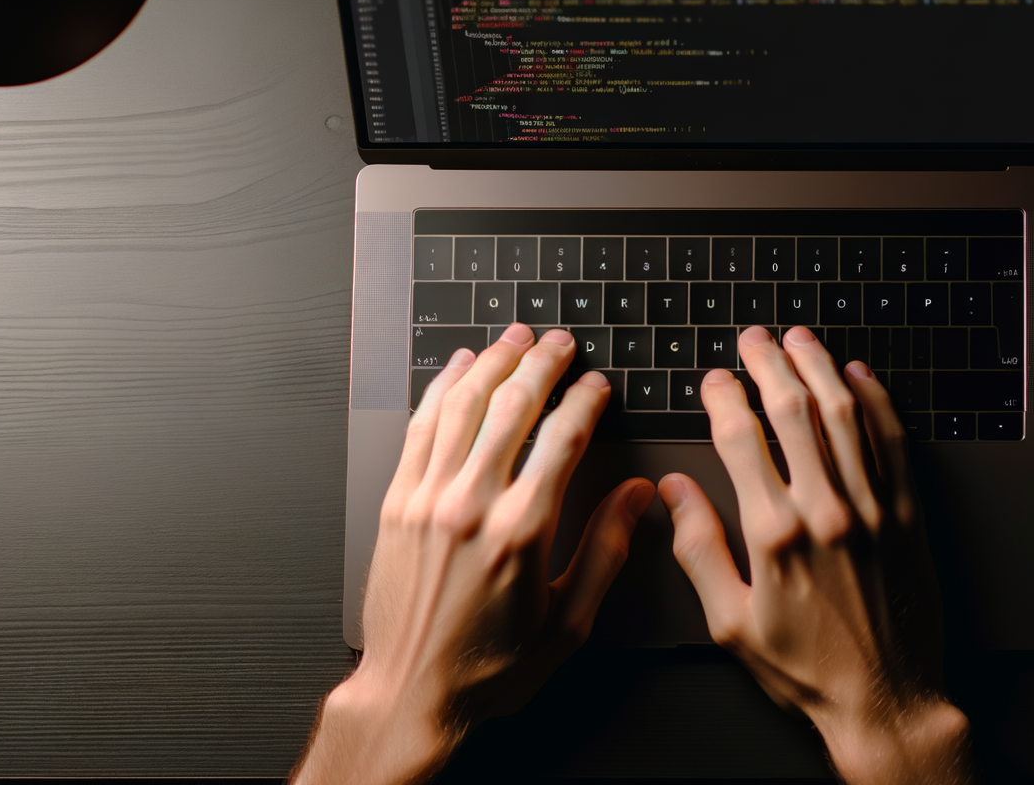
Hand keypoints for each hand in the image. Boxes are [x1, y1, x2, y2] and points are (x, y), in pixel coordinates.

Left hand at [293, 324, 653, 784]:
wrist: (411, 693)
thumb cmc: (489, 668)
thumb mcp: (569, 623)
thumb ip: (606, 551)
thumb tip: (637, 499)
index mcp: (522, 532)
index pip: (562, 438)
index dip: (584, 400)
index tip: (597, 384)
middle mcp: (471, 506)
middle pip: (512, 407)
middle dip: (541, 364)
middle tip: (560, 343)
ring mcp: (427, 499)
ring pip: (463, 406)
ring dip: (492, 363)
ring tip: (514, 340)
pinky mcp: (396, 503)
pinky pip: (420, 427)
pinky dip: (441, 389)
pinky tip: (457, 370)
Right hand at [659, 327, 972, 784]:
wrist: (884, 699)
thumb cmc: (805, 670)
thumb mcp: (729, 622)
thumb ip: (698, 550)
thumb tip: (672, 494)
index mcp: (775, 534)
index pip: (741, 439)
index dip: (723, 399)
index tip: (714, 381)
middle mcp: (826, 510)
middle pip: (794, 411)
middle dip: (769, 364)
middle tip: (755, 339)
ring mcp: (873, 508)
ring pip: (845, 415)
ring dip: (820, 368)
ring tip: (801, 341)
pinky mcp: (909, 515)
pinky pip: (894, 442)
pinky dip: (877, 402)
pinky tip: (860, 378)